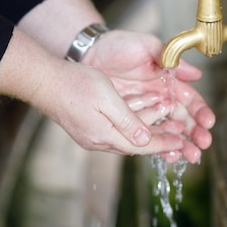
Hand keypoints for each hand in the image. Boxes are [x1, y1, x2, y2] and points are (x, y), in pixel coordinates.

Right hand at [0, 28, 185, 154]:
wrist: (45, 81)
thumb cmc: (76, 85)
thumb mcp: (107, 99)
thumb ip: (128, 121)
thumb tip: (145, 140)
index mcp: (105, 136)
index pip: (141, 145)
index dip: (163, 143)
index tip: (181, 143)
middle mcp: (98, 140)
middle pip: (135, 143)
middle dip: (159, 136)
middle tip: (180, 130)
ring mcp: (90, 135)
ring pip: (126, 134)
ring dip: (147, 125)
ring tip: (165, 115)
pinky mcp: (86, 126)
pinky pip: (115, 128)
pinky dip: (132, 120)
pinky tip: (140, 111)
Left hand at [83, 30, 215, 162]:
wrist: (89, 54)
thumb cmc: (119, 45)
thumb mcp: (146, 46)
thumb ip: (170, 59)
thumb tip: (197, 74)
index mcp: (168, 81)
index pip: (190, 99)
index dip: (200, 111)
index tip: (208, 122)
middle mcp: (160, 98)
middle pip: (182, 119)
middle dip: (195, 133)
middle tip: (203, 145)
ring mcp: (145, 111)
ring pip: (167, 131)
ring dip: (180, 144)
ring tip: (190, 156)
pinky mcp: (130, 119)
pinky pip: (145, 135)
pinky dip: (158, 147)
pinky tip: (168, 156)